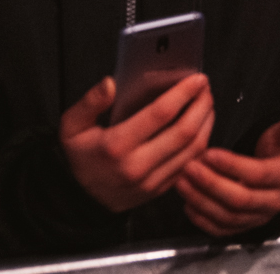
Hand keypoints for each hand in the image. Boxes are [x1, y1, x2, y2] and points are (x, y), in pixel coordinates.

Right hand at [59, 73, 214, 212]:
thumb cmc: (80, 157)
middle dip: (201, 106)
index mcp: (116, 146)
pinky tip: (202, 127)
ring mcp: (151, 181)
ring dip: (206, 123)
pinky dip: (202, 143)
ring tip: (207, 104)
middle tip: (206, 89)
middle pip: (184, 131)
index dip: (183, 93)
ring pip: (193, 149)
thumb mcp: (72, 127)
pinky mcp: (160, 190)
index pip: (160, 114)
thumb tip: (110, 83)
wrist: (81, 200)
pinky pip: (190, 164)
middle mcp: (137, 166)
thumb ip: (89, 103)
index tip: (196, 79)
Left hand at [176, 113, 279, 236]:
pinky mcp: (244, 227)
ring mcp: (258, 218)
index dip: (232, 165)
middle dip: (211, 184)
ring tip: (181, 181)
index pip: (257, 175)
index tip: (208, 153)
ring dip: (201, 201)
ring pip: (227, 216)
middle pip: (240, 200)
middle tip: (188, 167)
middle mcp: (274, 202)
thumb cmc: (279, 150)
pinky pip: (221, 230)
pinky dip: (202, 220)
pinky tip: (187, 203)